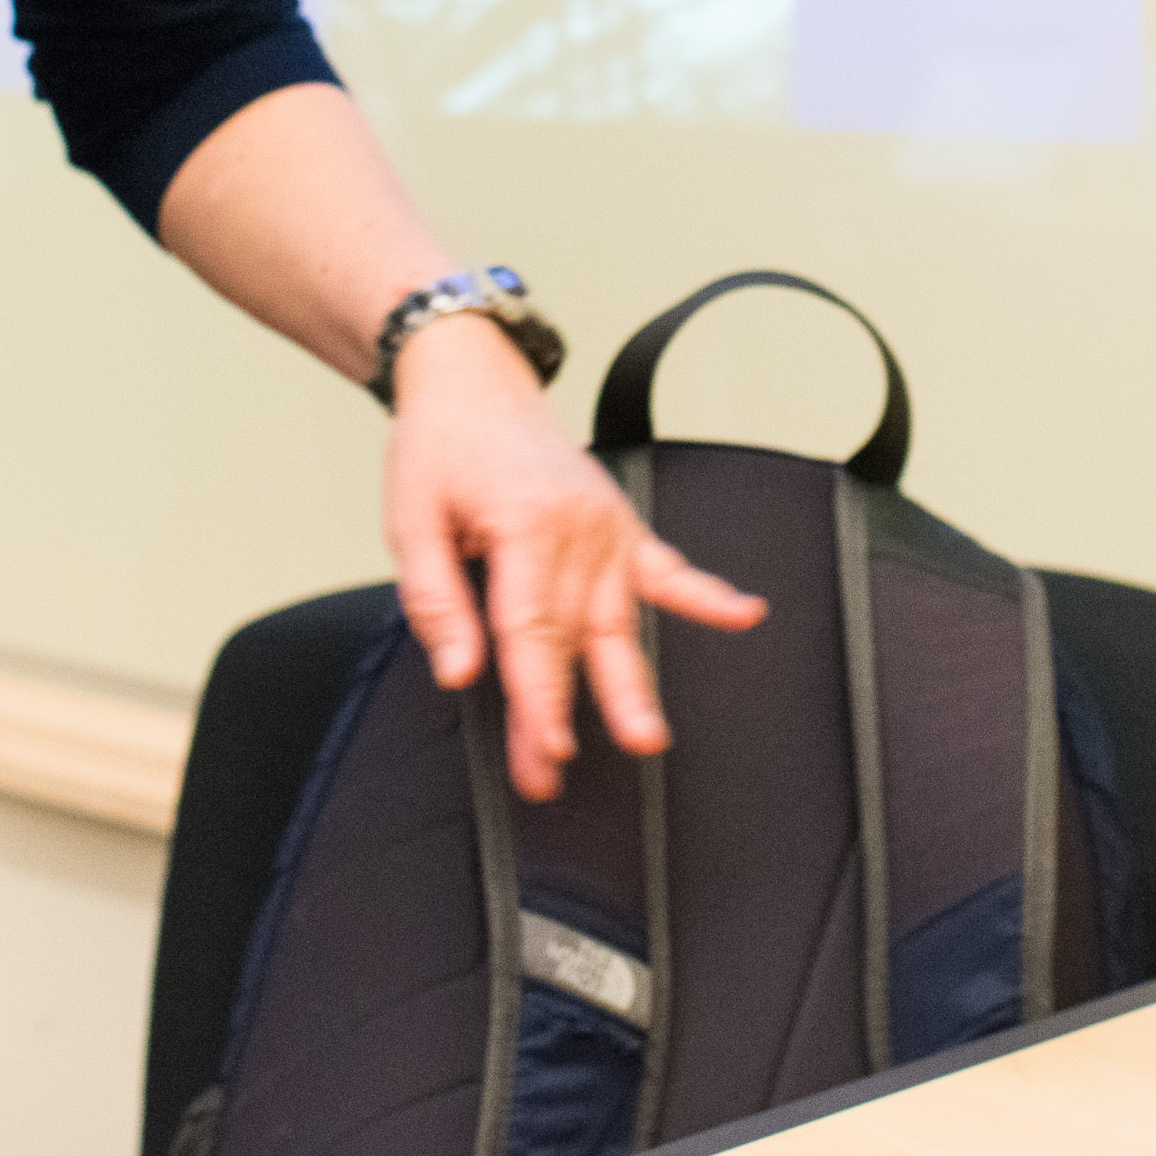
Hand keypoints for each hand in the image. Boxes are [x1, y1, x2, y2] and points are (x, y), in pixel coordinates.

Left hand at [384, 317, 765, 799]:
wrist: (473, 383)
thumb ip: (435, 600)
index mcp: (525, 524)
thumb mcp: (411, 520)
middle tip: (549, 773)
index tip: (543, 750)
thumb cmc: (439, 449)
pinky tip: (744, 615)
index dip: (537, 697)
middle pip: (573, 639)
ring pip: (616, 622)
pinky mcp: (621, 524)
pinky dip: (708, 594)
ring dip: (625, 686)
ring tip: (646, 738)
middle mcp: (579, 526)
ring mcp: (608, 525)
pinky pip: (669, 568)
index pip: (532, 630)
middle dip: (562, 711)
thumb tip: (458, 671)